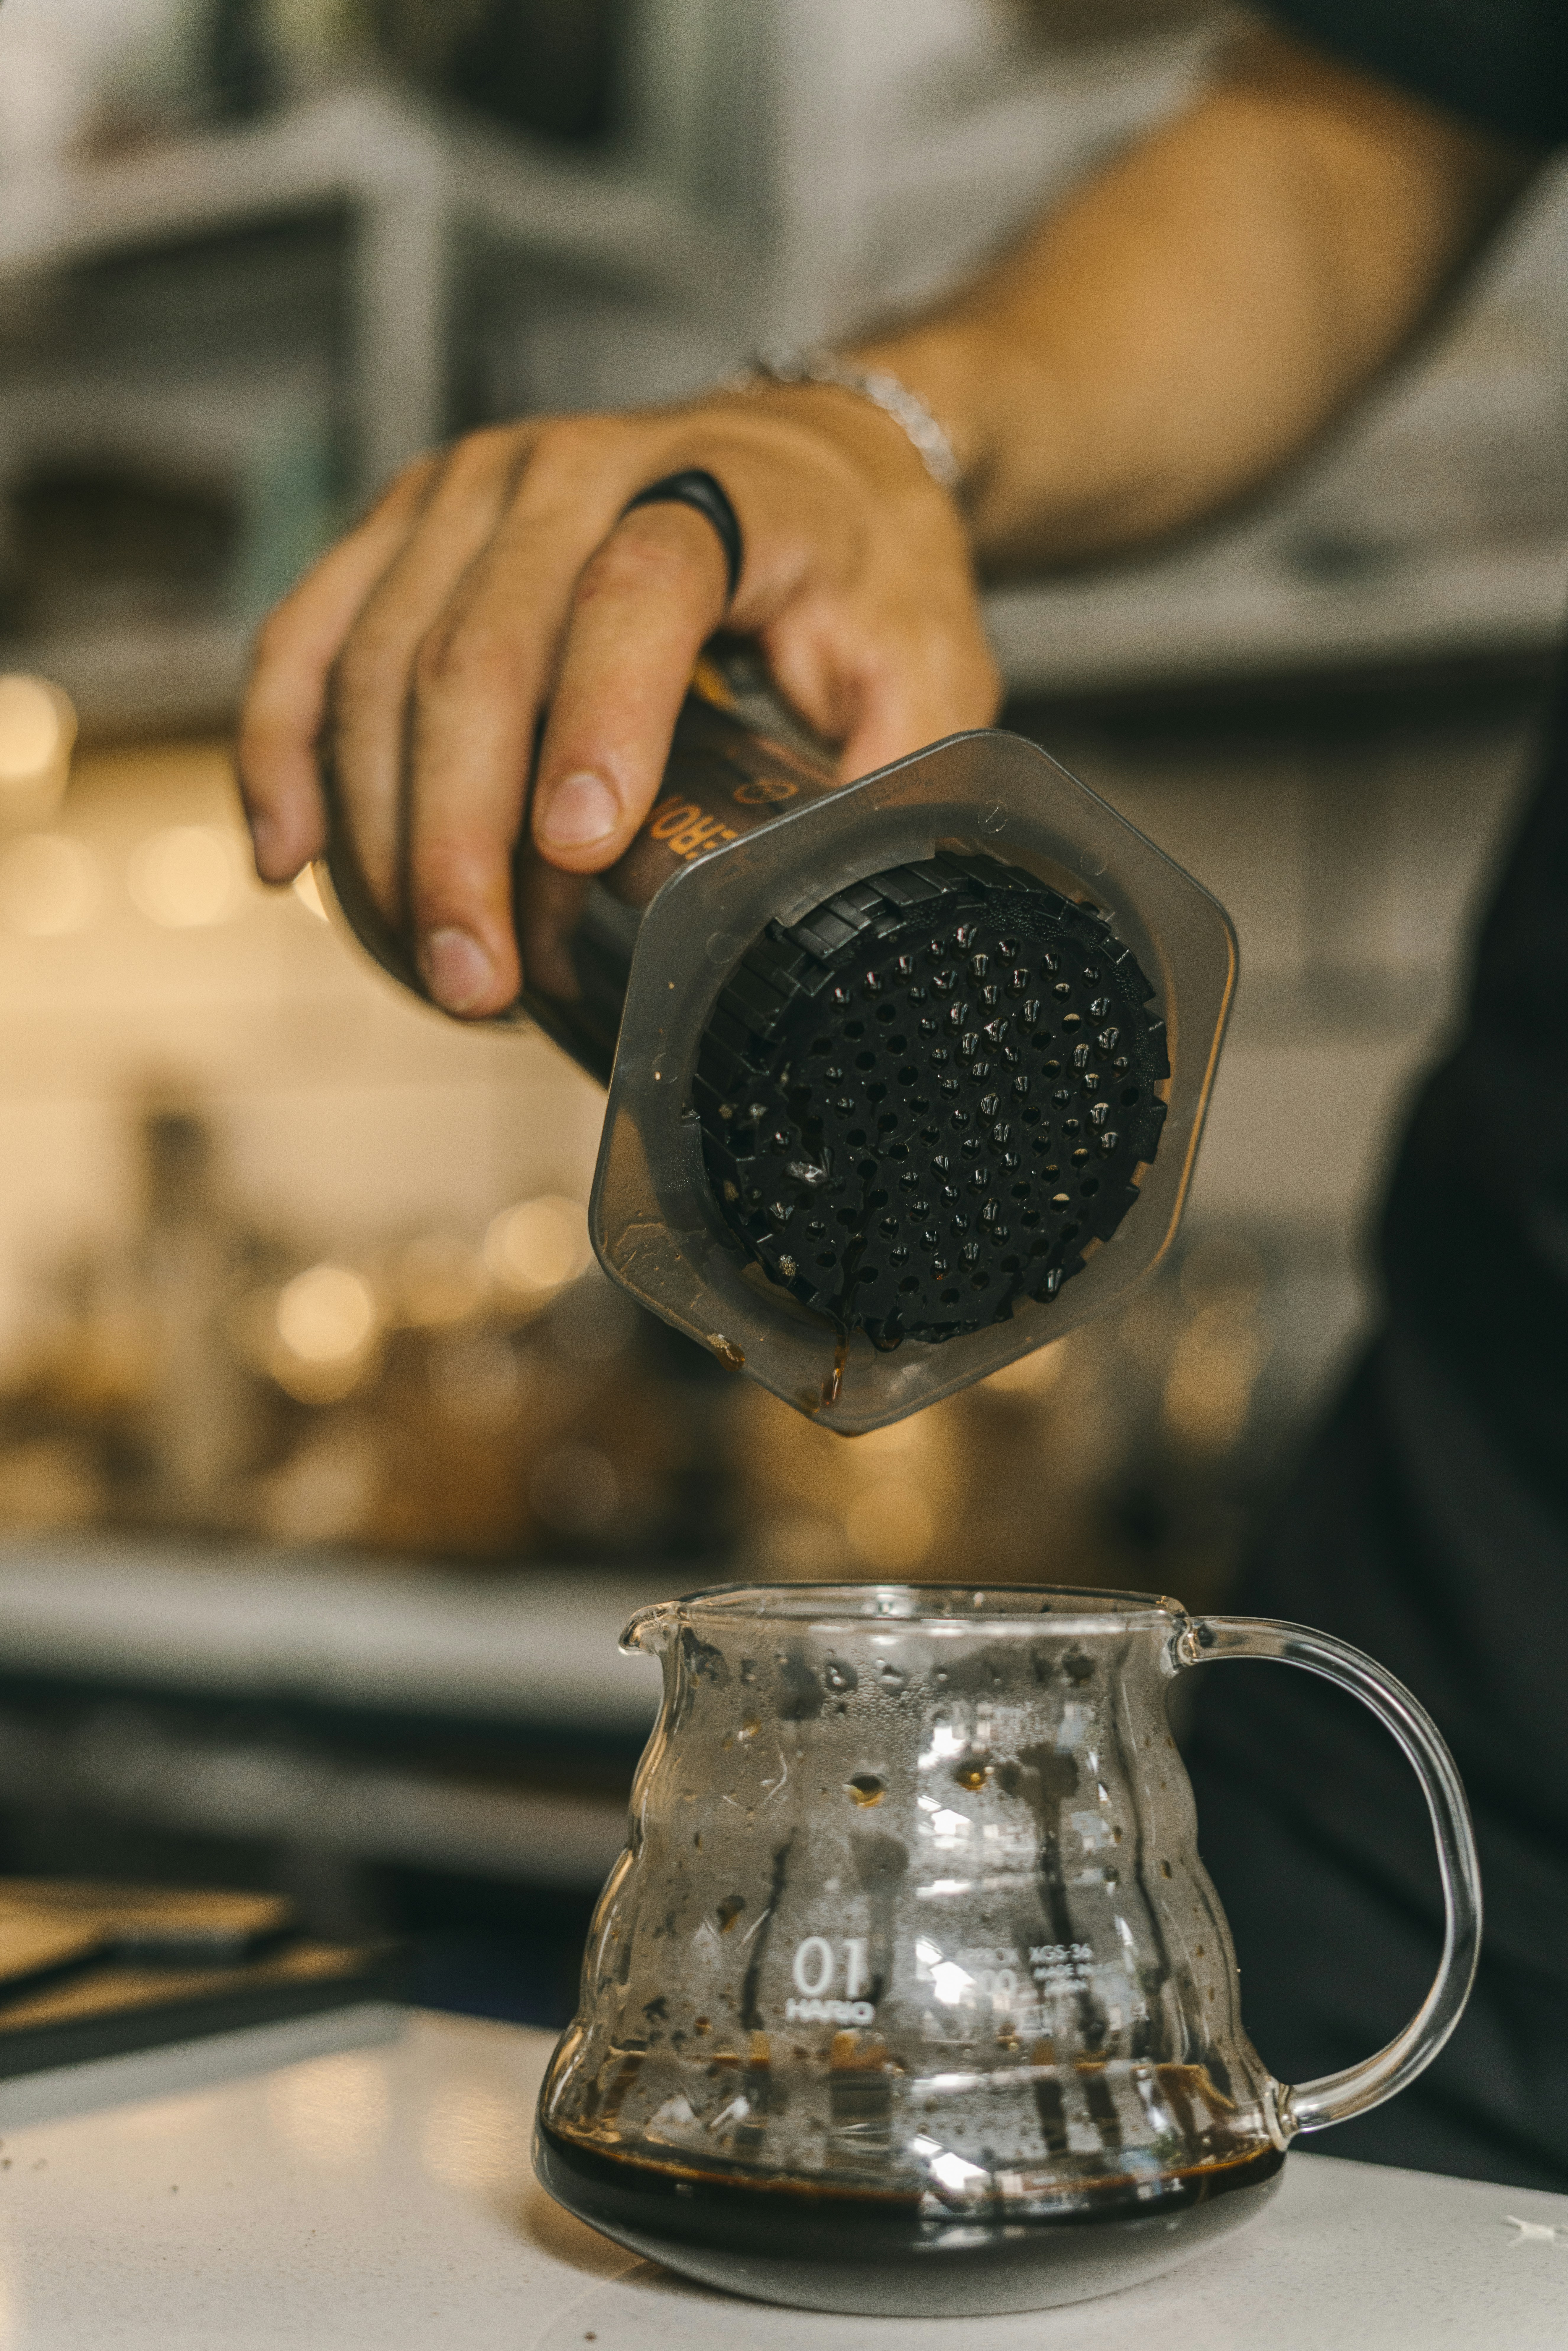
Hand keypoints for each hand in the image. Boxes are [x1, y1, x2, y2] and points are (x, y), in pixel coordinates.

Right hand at [236, 388, 999, 1017]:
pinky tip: (293, 857)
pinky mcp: (401, 528)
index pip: (638, 592)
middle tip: (479, 979)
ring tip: (432, 969)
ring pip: (378, 664)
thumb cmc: (863, 566)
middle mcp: (569, 471)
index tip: (574, 850)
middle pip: (478, 653)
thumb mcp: (927, 664)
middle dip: (461, 840)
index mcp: (714, 490)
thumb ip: (893, 776)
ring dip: (383, 833)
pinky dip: (285, 750)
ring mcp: (464, 493)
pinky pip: (308, 638)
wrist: (814, 453)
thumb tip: (846, 909)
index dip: (600, 719)